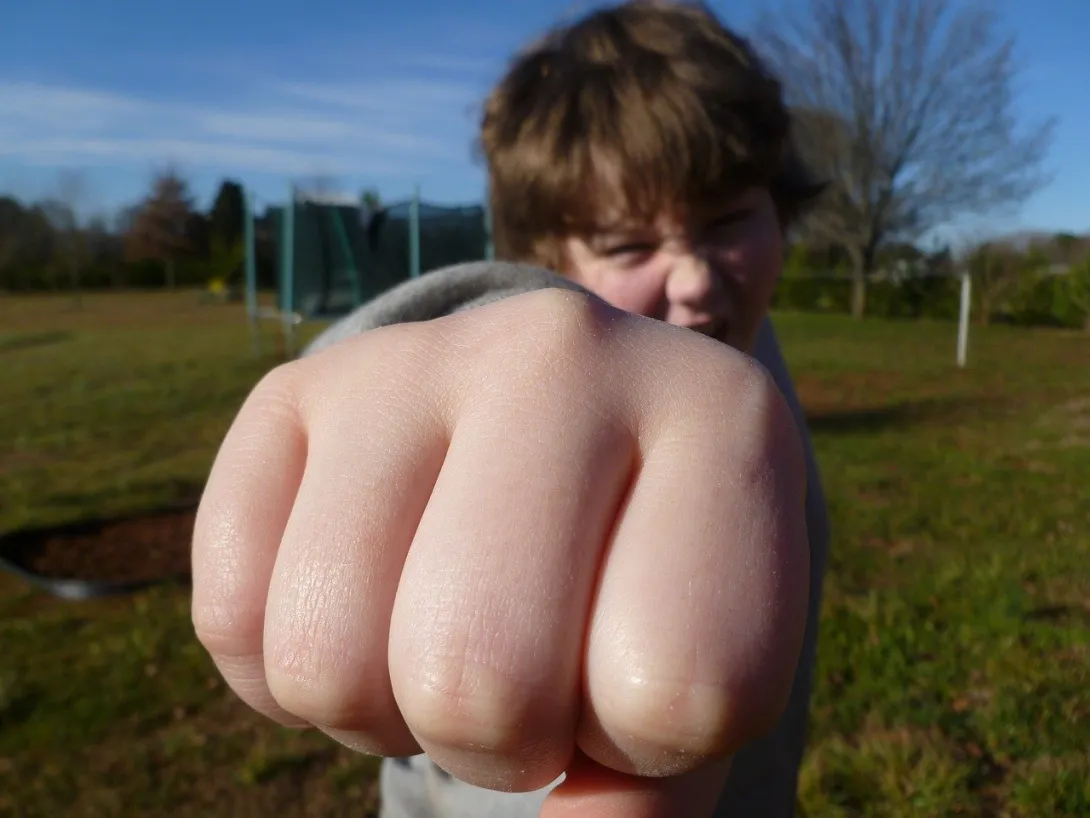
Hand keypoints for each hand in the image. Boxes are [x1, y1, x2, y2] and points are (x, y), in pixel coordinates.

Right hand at [192, 288, 809, 817]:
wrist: (570, 424)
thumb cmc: (647, 567)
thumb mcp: (706, 666)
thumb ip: (657, 779)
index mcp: (720, 418)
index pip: (677, 687)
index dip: (647, 739)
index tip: (637, 673)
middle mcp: (564, 353)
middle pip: (479, 676)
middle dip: (499, 740)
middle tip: (529, 679)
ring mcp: (418, 356)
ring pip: (327, 657)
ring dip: (385, 712)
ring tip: (445, 639)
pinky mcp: (299, 387)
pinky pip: (231, 614)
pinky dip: (283, 676)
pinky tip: (364, 609)